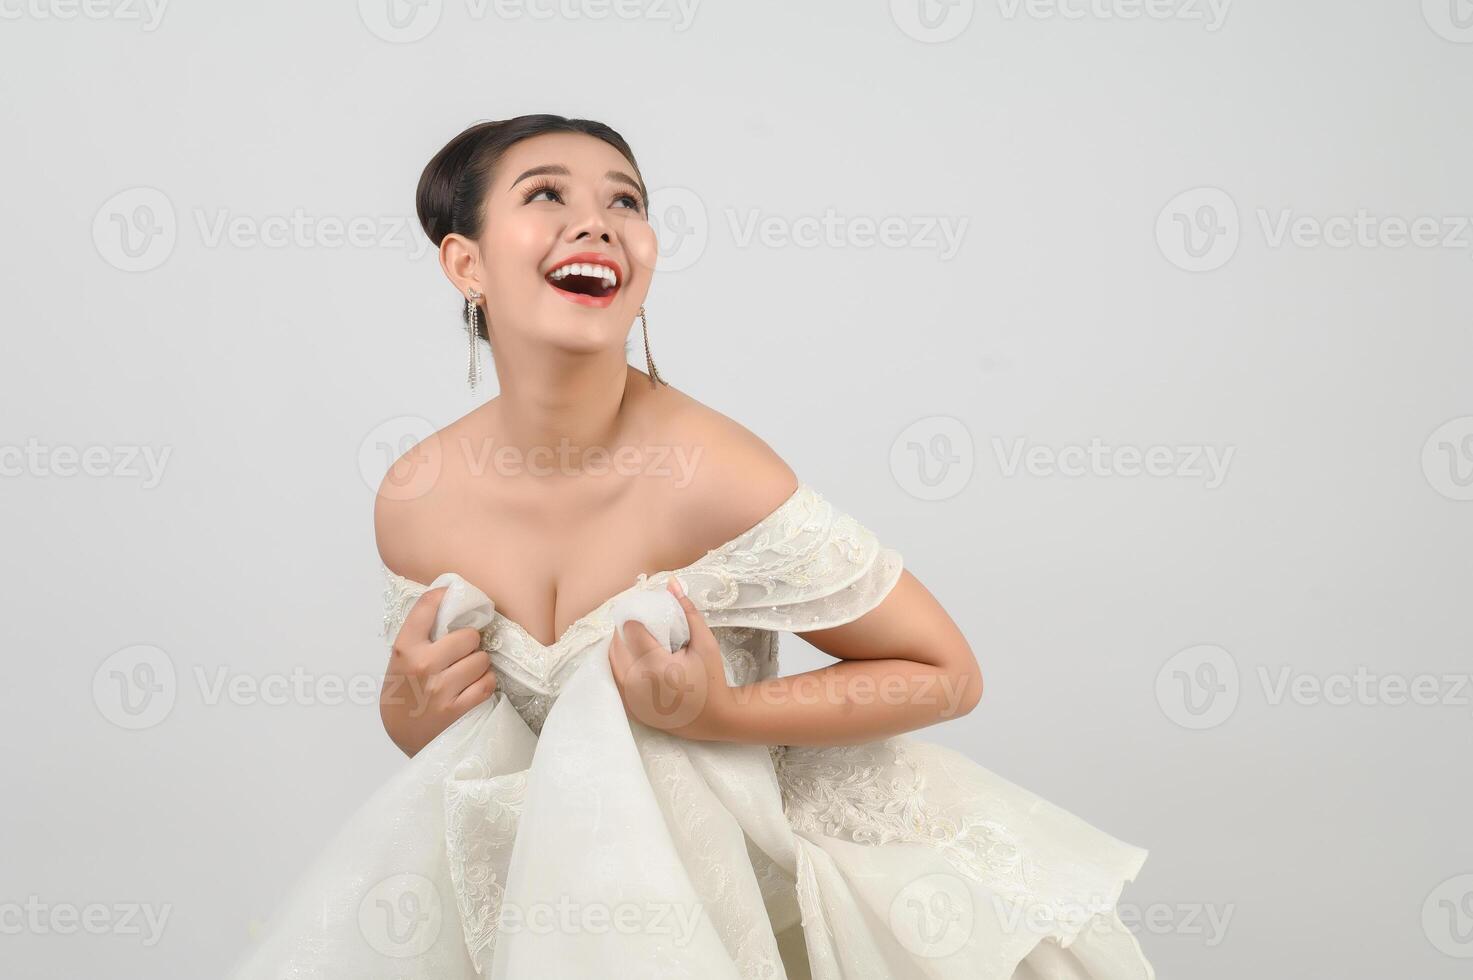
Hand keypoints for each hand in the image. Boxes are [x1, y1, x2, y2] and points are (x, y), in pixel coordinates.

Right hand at [380, 586, 496, 756]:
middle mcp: (423, 665)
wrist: (404, 737)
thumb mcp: (400, 663)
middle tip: (464, 651)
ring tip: (467, 672)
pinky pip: (487, 684)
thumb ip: (419, 639)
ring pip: (481, 660)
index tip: (454, 596)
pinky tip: (474, 687)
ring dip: (479, 665)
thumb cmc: (404, 695)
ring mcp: (440, 688)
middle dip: (470, 643)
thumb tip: (447, 603)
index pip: (427, 607)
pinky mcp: (457, 709)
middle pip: (468, 636)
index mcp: (405, 649)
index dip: (446, 596)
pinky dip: (485, 684)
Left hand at [607, 577, 734, 740]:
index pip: (630, 629)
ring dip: (621, 646)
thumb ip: (687, 611)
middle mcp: (637, 684)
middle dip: (627, 630)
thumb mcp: (705, 642)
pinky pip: (615, 677)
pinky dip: (622, 665)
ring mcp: (630, 698)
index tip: (646, 613)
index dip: (635, 617)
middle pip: (616, 643)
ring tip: (640, 639)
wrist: (713, 719)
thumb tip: (671, 583)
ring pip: (611, 660)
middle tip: (643, 625)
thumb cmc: (712, 679)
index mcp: (656, 666)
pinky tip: (637, 659)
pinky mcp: (629, 707)